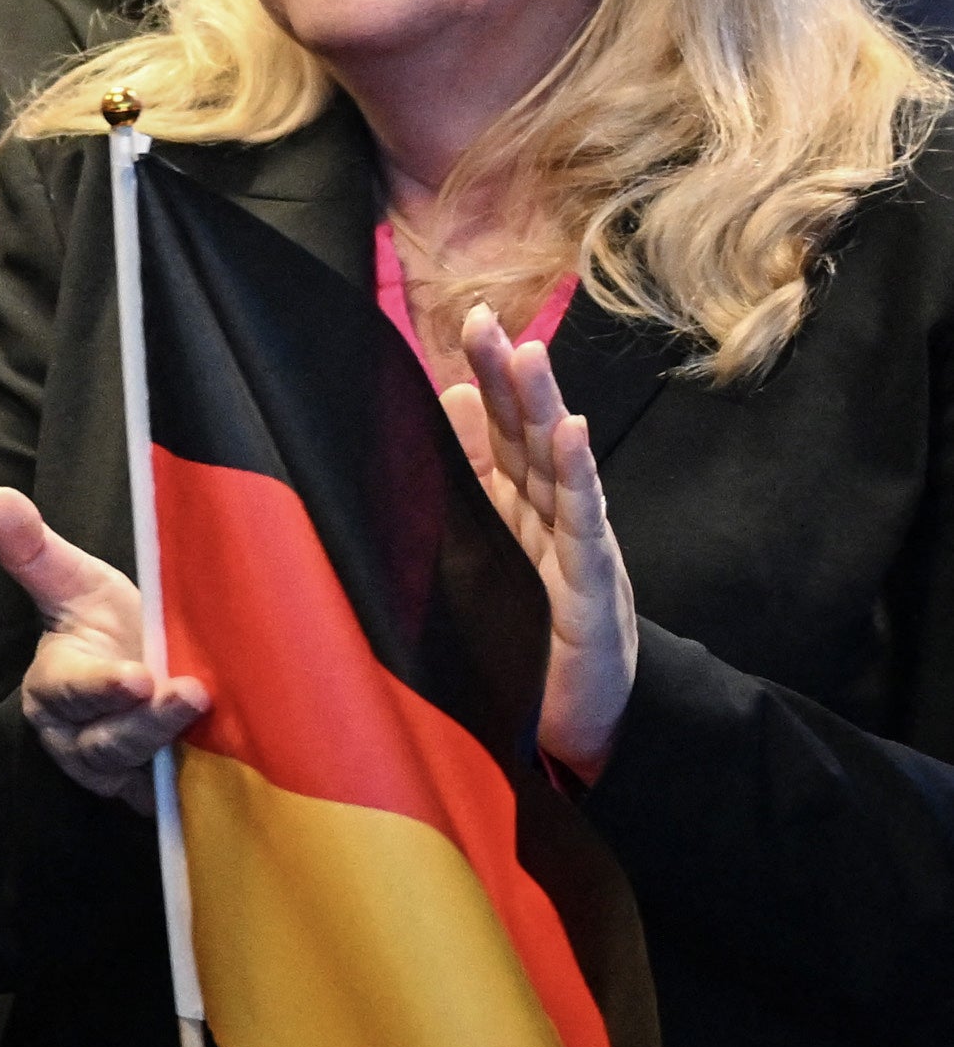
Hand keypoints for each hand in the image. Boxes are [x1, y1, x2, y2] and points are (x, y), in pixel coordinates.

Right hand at [0, 486, 207, 813]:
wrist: (141, 678)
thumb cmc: (107, 628)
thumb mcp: (76, 584)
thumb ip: (36, 551)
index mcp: (54, 685)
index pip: (70, 689)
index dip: (101, 688)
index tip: (137, 678)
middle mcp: (75, 736)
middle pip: (106, 739)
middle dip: (148, 721)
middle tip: (192, 693)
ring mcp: (114, 773)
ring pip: (137, 770)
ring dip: (172, 744)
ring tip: (209, 711)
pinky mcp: (148, 796)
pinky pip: (169, 799)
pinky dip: (196, 787)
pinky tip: (233, 770)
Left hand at [440, 307, 638, 779]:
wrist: (572, 726)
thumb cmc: (520, 638)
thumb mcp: (483, 552)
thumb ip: (470, 478)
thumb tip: (455, 399)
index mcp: (513, 509)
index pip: (497, 432)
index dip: (484, 379)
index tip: (463, 324)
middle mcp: (547, 518)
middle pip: (527, 435)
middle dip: (508, 376)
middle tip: (484, 320)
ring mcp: (574, 548)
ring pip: (557, 466)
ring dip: (543, 407)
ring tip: (528, 355)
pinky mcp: (591, 587)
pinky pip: (584, 522)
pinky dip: (579, 474)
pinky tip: (573, 433)